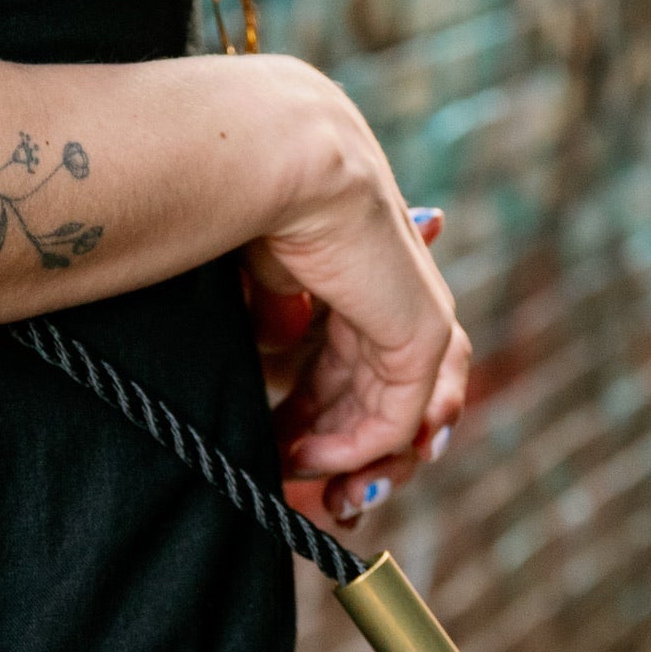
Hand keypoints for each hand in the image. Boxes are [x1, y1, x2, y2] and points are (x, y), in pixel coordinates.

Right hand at [242, 62, 471, 529]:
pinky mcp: (420, 327)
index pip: (355, 356)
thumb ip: (275, 314)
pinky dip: (356, 445)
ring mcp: (413, 301)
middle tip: (306, 492)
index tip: (278, 453)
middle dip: (343, 450)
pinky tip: (306, 459)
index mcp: (355, 258)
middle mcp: (393, 277)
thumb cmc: (230, 199)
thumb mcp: (254, 277)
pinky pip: (400, 411)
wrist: (257, 159)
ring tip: (311, 488)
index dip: (320, 415)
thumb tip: (281, 341)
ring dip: (355, 458)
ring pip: (405, 407)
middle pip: (383, 387)